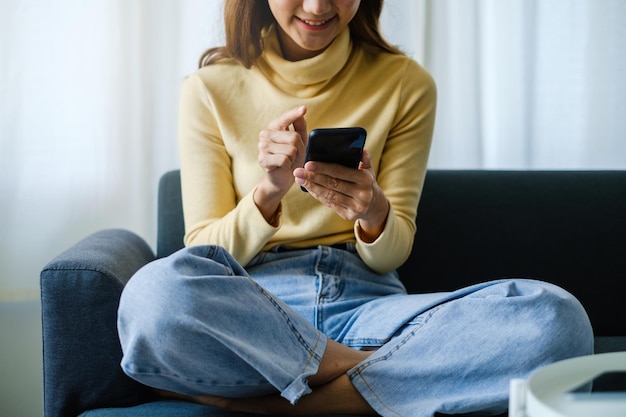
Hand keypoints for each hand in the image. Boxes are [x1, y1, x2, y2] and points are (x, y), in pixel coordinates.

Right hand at [254, 106, 307, 223]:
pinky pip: (284, 160)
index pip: (286, 118)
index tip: (304, 108)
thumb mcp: (300, 141)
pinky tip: (283, 167)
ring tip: (288, 161)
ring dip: (294, 158)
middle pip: (293, 137)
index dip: (295, 114)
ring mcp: (262, 147)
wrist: (282, 178)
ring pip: (290, 149)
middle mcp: (266, 134)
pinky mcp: (263, 159)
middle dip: (299, 149)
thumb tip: (302, 112)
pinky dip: (288, 165)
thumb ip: (300, 126)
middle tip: (294, 156)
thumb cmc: (292, 158)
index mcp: (274, 127)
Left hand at [293, 149, 388, 241]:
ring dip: (312, 187)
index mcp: (366, 179)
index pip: (340, 172)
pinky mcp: (349, 216)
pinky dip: (318, 195)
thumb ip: (364, 159)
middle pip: (332, 184)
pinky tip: (308, 188)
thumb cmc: (365, 182)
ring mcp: (356, 207)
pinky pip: (330, 204)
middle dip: (313, 177)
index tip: (308, 164)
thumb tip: (361, 148)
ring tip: (299, 179)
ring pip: (329, 195)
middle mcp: (362, 194)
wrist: (374, 206)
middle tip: (297, 171)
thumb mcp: (369, 170)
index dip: (323, 168)